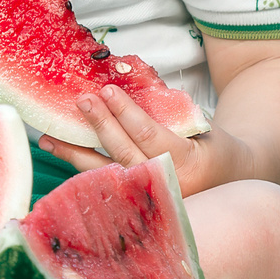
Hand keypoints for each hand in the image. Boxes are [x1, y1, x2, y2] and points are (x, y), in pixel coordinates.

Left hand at [39, 83, 248, 194]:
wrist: (230, 181)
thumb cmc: (212, 146)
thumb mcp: (198, 122)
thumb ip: (166, 105)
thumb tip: (126, 72)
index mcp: (187, 164)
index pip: (150, 136)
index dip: (126, 114)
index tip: (108, 91)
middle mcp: (167, 186)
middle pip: (124, 155)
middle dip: (100, 127)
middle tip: (81, 100)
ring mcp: (149, 200)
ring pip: (107, 176)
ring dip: (76, 155)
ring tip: (49, 137)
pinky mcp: (136, 206)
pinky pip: (104, 185)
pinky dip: (80, 169)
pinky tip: (60, 154)